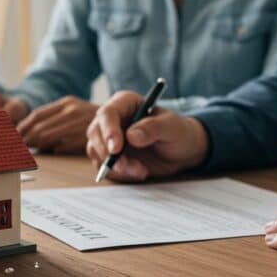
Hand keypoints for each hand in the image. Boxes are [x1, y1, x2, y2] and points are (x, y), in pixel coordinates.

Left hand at [17, 96, 96, 153]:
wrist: (119, 123)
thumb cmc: (89, 120)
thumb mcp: (73, 109)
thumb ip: (53, 118)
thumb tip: (27, 133)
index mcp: (66, 103)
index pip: (37, 115)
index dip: (22, 126)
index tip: (13, 135)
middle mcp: (71, 112)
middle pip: (39, 128)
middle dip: (25, 139)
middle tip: (16, 146)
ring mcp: (77, 126)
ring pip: (46, 138)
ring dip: (35, 146)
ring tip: (25, 151)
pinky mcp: (82, 141)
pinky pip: (59, 148)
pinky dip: (51, 151)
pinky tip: (49, 152)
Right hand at [86, 90, 208, 181]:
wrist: (181, 152)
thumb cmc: (178, 133)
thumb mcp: (172, 128)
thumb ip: (154, 128)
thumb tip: (131, 135)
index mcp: (125, 103)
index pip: (108, 113)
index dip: (108, 131)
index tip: (116, 149)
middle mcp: (113, 119)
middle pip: (95, 132)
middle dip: (106, 152)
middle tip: (123, 166)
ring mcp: (108, 138)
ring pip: (96, 151)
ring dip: (114, 165)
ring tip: (140, 170)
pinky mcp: (110, 156)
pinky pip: (104, 166)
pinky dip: (119, 173)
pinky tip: (139, 171)